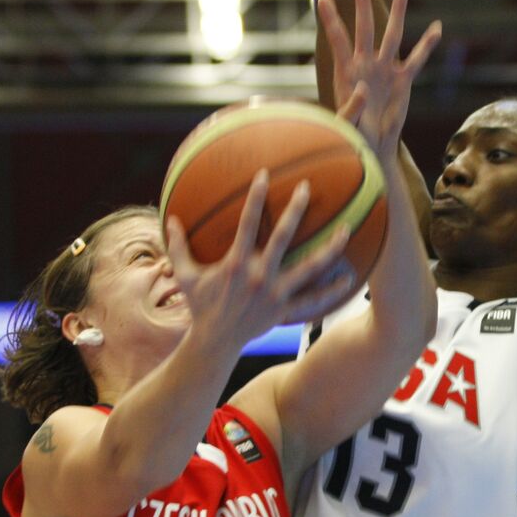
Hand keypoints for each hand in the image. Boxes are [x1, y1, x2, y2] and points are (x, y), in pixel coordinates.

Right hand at [165, 171, 352, 347]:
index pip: (248, 223)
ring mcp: (275, 293)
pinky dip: (331, 291)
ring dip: (329, 248)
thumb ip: (178, 246)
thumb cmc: (200, 306)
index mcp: (237, 263)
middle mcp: (259, 275)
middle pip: (284, 237)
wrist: (214, 342)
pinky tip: (348, 279)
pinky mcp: (285, 310)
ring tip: (347, 229)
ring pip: (309, 267)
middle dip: (295, 210)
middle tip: (306, 187)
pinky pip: (312, 300)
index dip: (256, 198)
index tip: (264, 174)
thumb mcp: (185, 275)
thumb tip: (168, 219)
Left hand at [319, 0, 441, 160]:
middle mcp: (366, 65)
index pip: (338, 40)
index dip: (331, 18)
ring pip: (393, 35)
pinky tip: (438, 27)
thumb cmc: (353, 136)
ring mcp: (385, 70)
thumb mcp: (348, 124)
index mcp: (347, 72)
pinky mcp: (403, 80)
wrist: (371, 146)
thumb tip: (361, 89)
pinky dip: (427, 44)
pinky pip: (417, 59)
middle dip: (363, 2)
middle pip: (365, 27)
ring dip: (398, 12)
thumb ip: (351, 108)